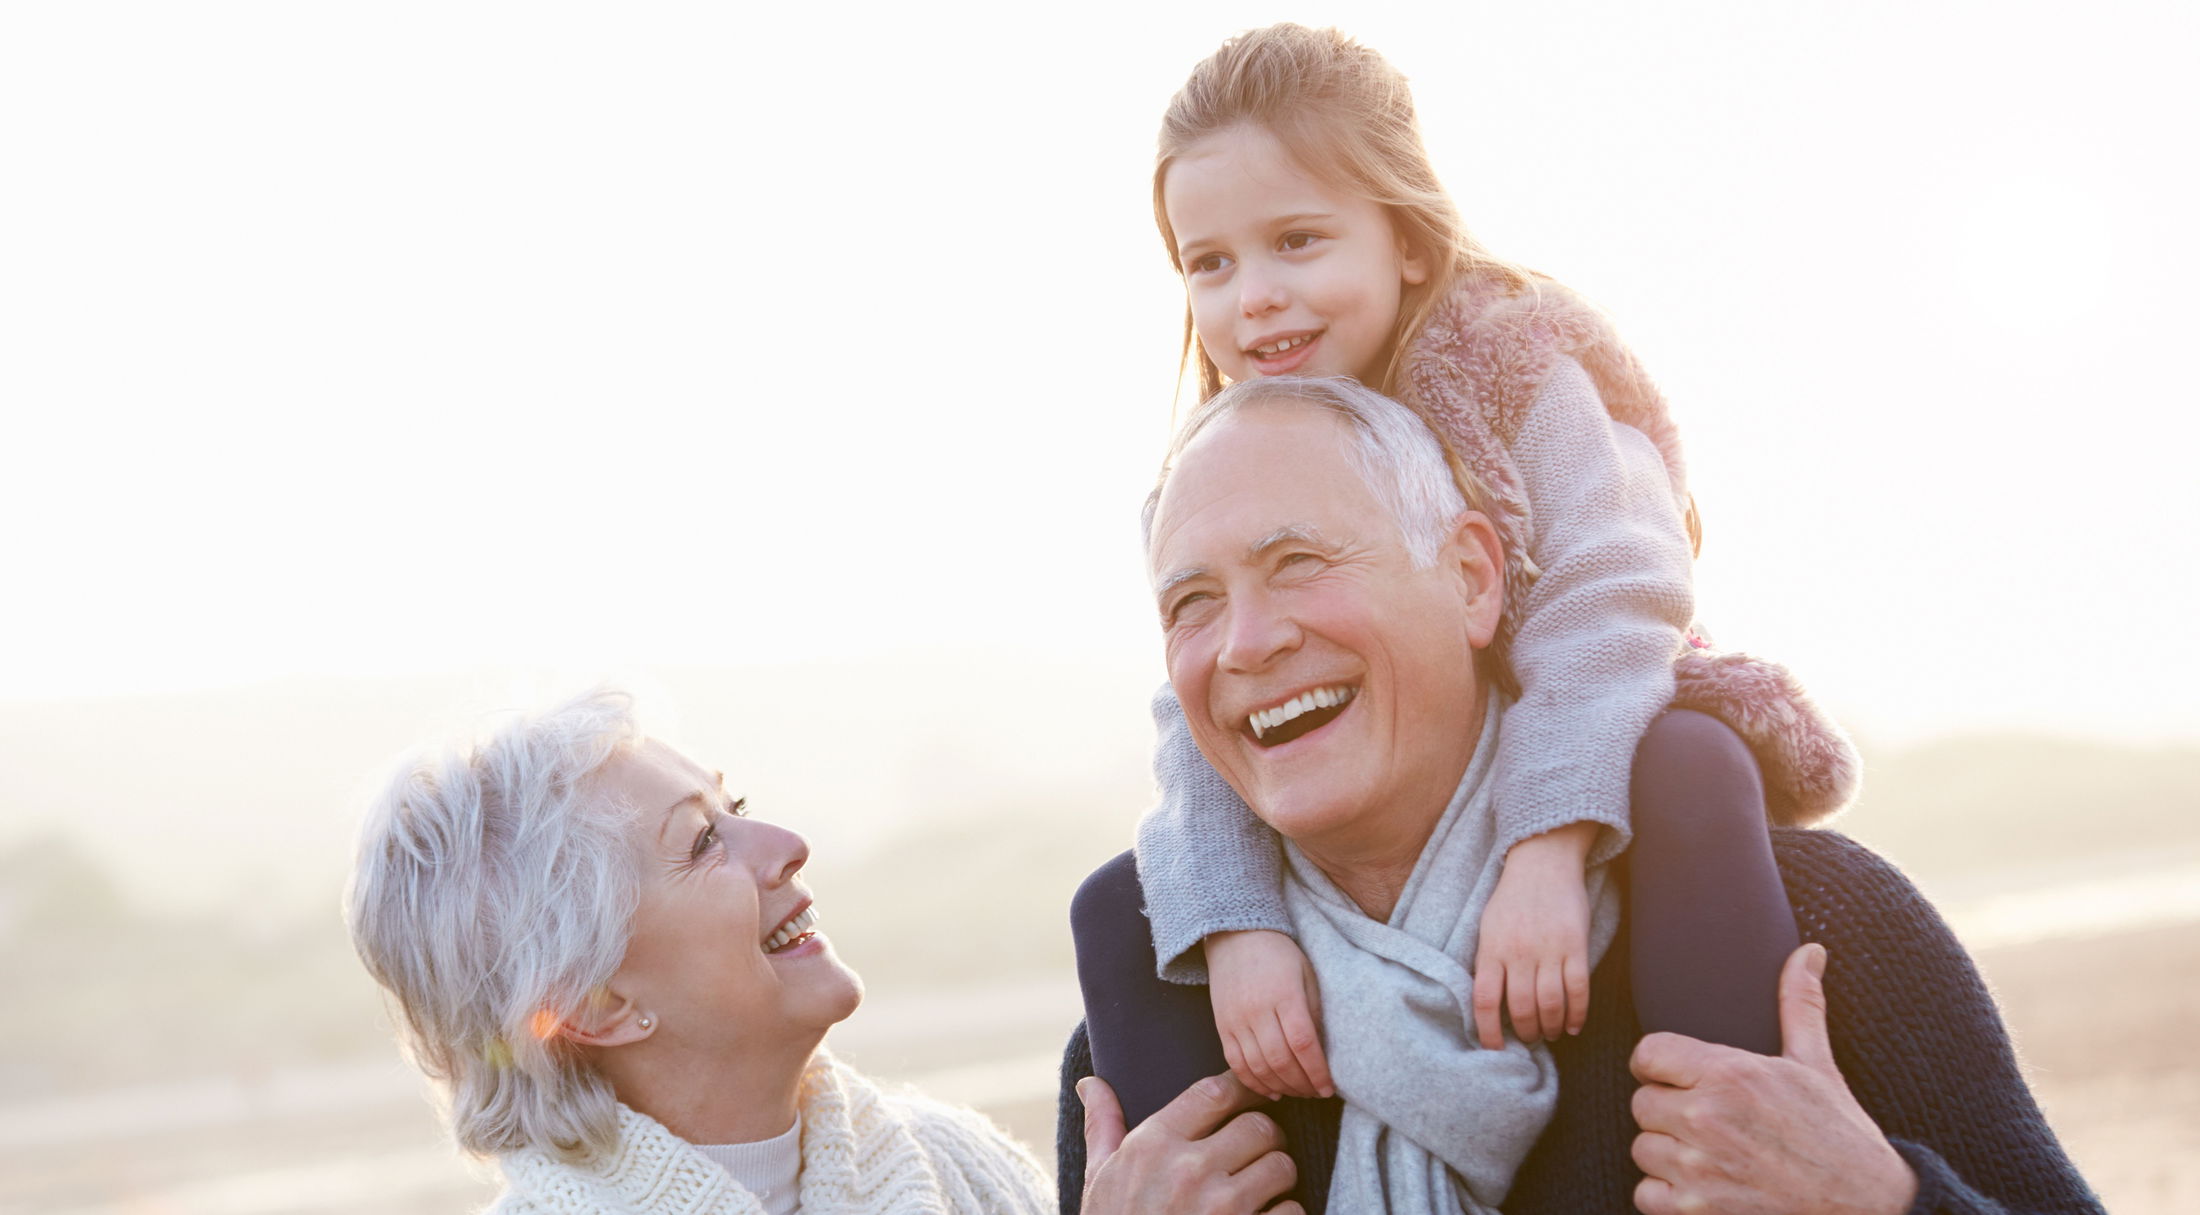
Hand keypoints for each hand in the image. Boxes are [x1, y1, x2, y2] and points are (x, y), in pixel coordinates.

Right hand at [1079, 1072, 1303, 1214]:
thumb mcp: (1099, 1178)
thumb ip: (1103, 1126)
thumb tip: (1091, 1082)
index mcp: (1153, 1145)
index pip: (1214, 1092)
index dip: (1243, 1088)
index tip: (1252, 1094)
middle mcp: (1188, 1171)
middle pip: (1259, 1126)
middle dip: (1265, 1136)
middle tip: (1260, 1149)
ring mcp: (1220, 1208)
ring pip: (1281, 1166)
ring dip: (1278, 1176)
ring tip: (1264, 1186)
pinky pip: (1290, 1211)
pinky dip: (1284, 1214)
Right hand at [1205, 929, 1332, 1098]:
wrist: (1236, 936)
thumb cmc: (1279, 954)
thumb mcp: (1307, 974)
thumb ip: (1314, 1011)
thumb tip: (1322, 1051)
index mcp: (1284, 994)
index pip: (1303, 1043)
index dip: (1317, 1071)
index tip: (1329, 1088)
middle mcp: (1257, 1010)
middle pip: (1281, 1060)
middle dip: (1302, 1085)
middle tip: (1316, 1092)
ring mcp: (1236, 1020)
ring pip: (1258, 1067)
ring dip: (1281, 1087)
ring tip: (1298, 1092)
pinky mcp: (1221, 1027)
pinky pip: (1236, 1063)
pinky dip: (1254, 1082)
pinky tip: (1271, 1090)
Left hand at [1472, 823, 1594, 1048]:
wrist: (1542, 863)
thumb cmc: (1511, 898)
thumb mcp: (1487, 927)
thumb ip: (1488, 961)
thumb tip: (1488, 1002)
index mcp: (1491, 949)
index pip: (1484, 1000)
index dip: (1488, 1031)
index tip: (1494, 1048)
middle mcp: (1518, 952)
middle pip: (1521, 1007)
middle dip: (1526, 1032)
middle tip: (1530, 1039)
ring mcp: (1549, 949)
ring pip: (1551, 1004)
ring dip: (1551, 1027)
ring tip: (1550, 1034)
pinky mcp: (1575, 945)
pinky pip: (1578, 989)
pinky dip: (1577, 1013)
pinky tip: (1574, 1025)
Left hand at [1628, 943, 1918, 1214]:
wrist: (1871, 1210)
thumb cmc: (1842, 1138)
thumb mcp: (1818, 1066)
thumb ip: (1799, 1004)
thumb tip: (1810, 951)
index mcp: (1731, 1074)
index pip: (1647, 1053)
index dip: (1663, 1067)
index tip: (1685, 1080)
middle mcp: (1707, 1118)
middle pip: (1641, 1103)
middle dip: (1670, 1112)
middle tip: (1710, 1123)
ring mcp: (1698, 1169)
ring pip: (1643, 1149)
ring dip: (1669, 1155)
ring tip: (1713, 1155)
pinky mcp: (1694, 1212)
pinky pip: (1646, 1194)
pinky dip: (1668, 1196)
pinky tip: (1706, 1188)